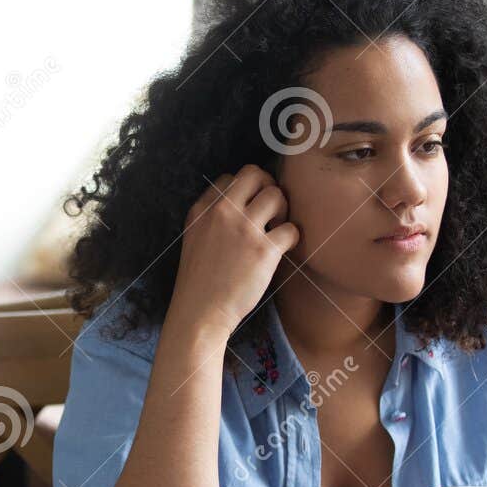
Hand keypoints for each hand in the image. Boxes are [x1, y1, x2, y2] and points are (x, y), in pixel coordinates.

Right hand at [169, 165, 299, 339]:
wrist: (200, 312)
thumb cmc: (199, 280)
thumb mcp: (194, 238)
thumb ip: (211, 216)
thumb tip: (241, 201)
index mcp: (203, 209)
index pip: (230, 177)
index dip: (245, 190)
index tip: (248, 208)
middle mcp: (222, 212)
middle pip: (255, 174)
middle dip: (267, 188)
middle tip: (269, 212)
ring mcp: (244, 229)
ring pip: (277, 195)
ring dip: (282, 210)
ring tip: (275, 230)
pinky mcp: (264, 250)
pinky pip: (291, 228)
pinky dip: (292, 238)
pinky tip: (282, 249)